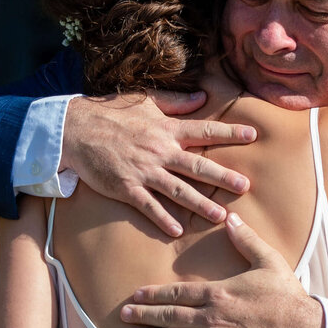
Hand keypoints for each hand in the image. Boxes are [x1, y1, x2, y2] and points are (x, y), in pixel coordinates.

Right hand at [63, 91, 255, 236]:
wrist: (75, 129)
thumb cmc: (110, 112)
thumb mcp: (145, 100)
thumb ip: (176, 101)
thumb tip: (203, 96)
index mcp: (166, 128)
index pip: (204, 130)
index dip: (229, 133)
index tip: (253, 135)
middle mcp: (159, 150)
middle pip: (197, 166)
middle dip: (223, 177)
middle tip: (245, 186)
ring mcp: (143, 170)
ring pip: (178, 190)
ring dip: (200, 204)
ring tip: (220, 215)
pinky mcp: (125, 187)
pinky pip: (148, 205)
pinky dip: (163, 218)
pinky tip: (177, 230)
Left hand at [123, 213, 324, 327]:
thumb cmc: (287, 297)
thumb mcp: (268, 261)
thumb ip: (246, 240)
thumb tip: (231, 217)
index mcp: (218, 293)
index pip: (176, 293)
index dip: (153, 294)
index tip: (136, 295)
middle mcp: (211, 318)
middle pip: (169, 317)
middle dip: (143, 315)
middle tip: (123, 315)